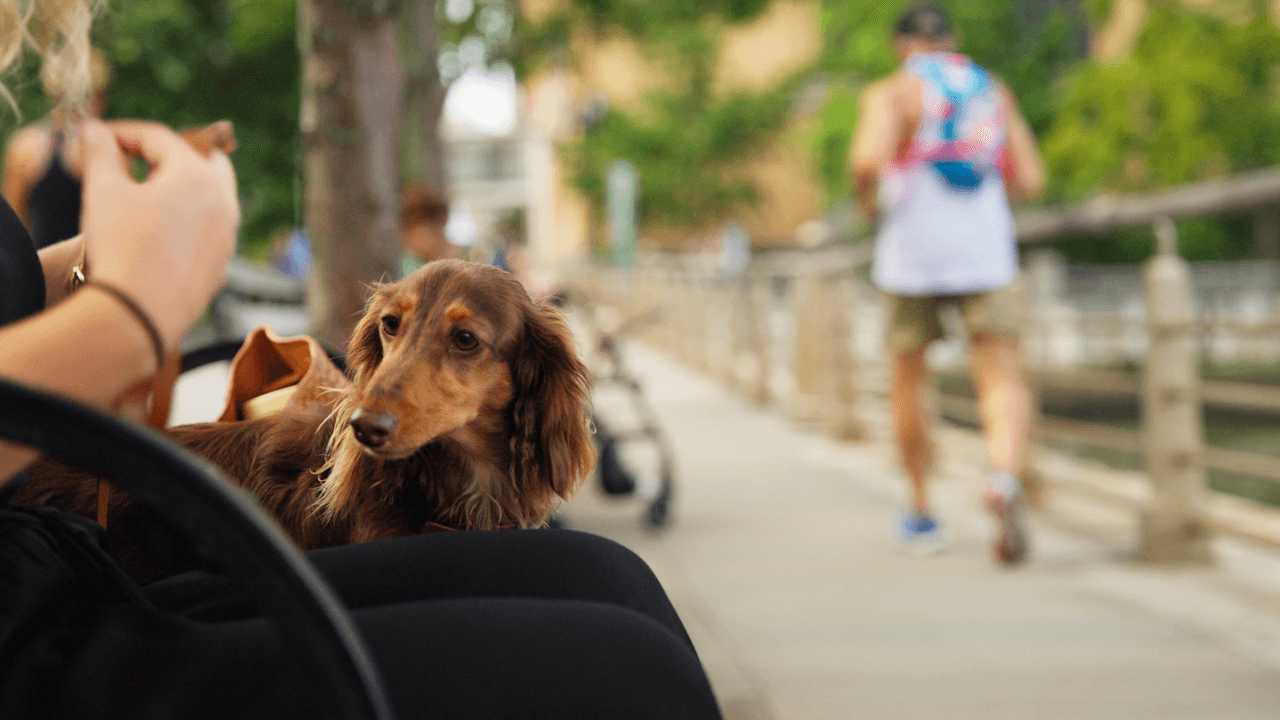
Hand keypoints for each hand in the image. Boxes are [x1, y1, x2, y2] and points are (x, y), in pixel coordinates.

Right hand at [78, 119, 239, 349]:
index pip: (160, 138)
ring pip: (211, 198)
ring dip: (181, 188)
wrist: (138, 312)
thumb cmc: (121, 246)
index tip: (96, 137)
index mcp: (198, 176)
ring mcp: (227, 237)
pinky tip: (159, 231)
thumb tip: (93, 130)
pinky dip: (188, 220)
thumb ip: (99, 152)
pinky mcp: (221, 266)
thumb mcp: (103, 190)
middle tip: (135, 158)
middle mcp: (224, 203)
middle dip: (168, 155)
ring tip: (145, 194)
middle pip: (202, 161)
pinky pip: (208, 231)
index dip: (124, 132)